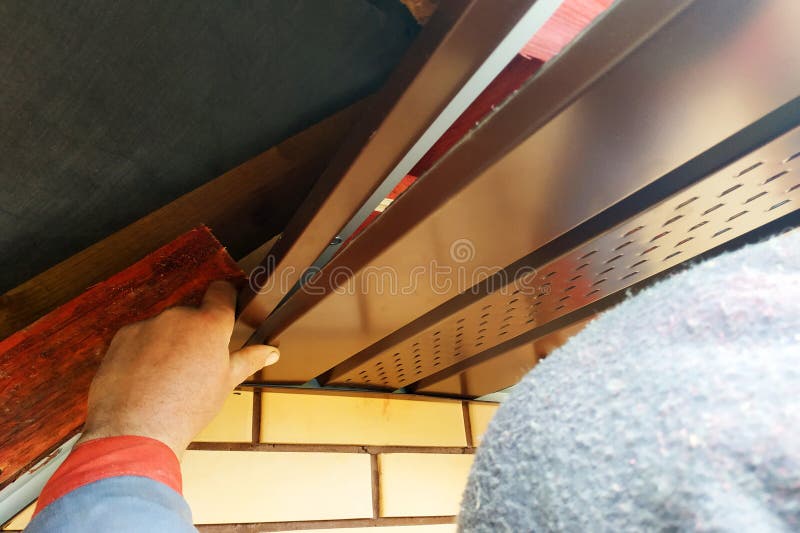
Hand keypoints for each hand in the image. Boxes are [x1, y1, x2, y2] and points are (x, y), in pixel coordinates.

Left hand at [77, 281, 278, 456]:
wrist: (137, 431)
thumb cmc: (186, 409)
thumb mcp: (226, 383)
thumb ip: (249, 360)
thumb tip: (271, 351)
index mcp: (209, 324)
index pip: (221, 291)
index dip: (225, 298)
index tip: (225, 309)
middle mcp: (179, 316)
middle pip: (191, 315)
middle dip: (194, 333)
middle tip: (195, 364)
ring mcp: (148, 325)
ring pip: (164, 327)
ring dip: (168, 343)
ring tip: (167, 377)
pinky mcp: (123, 337)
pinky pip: (139, 338)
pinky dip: (143, 353)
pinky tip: (145, 379)